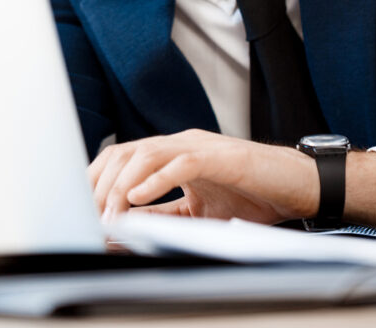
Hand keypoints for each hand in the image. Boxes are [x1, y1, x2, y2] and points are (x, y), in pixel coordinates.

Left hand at [88, 129, 319, 223]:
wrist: (297, 185)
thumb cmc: (253, 196)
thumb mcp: (197, 211)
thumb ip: (162, 215)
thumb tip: (124, 232)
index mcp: (173, 153)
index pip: (121, 157)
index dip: (96, 182)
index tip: (78, 210)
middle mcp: (181, 143)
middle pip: (125, 152)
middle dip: (100, 186)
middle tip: (87, 219)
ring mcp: (200, 146)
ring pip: (146, 154)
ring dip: (121, 187)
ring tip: (109, 217)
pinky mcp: (221, 157)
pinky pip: (181, 163)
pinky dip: (155, 180)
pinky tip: (137, 199)